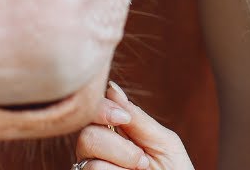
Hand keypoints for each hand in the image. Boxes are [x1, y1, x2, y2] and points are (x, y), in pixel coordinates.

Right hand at [72, 80, 194, 169]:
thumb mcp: (163, 141)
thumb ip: (137, 118)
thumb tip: (111, 88)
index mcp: (116, 133)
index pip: (94, 112)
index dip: (101, 109)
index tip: (122, 117)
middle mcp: (99, 151)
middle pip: (86, 133)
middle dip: (117, 145)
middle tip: (142, 159)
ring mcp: (92, 168)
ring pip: (88, 155)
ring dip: (121, 161)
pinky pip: (91, 169)